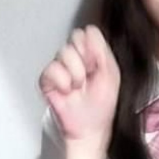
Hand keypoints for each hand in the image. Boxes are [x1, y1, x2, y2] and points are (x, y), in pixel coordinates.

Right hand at [39, 25, 120, 144]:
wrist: (90, 127)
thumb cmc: (102, 105)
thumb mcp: (111, 73)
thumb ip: (102, 50)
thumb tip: (90, 30)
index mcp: (90, 54)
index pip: (86, 32)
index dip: (92, 47)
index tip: (98, 65)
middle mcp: (74, 58)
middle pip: (74, 38)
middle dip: (85, 59)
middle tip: (89, 76)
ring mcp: (59, 67)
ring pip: (63, 52)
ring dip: (76, 73)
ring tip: (79, 87)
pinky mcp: (47, 80)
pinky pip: (51, 69)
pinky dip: (62, 81)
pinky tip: (67, 91)